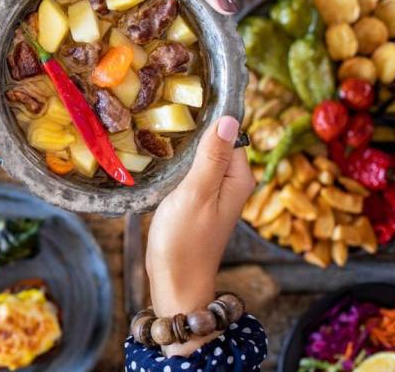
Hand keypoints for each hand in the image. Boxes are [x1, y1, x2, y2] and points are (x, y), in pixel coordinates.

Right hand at [146, 116, 254, 356]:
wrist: (175, 282)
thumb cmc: (184, 241)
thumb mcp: (196, 194)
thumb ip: (211, 157)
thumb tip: (229, 118)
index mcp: (239, 178)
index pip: (229, 133)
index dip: (207, 121)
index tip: (181, 111)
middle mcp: (232, 182)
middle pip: (214, 142)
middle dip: (192, 133)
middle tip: (162, 122)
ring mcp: (214, 192)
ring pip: (200, 156)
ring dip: (181, 149)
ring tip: (155, 137)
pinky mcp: (197, 200)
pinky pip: (190, 171)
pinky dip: (176, 165)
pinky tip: (159, 161)